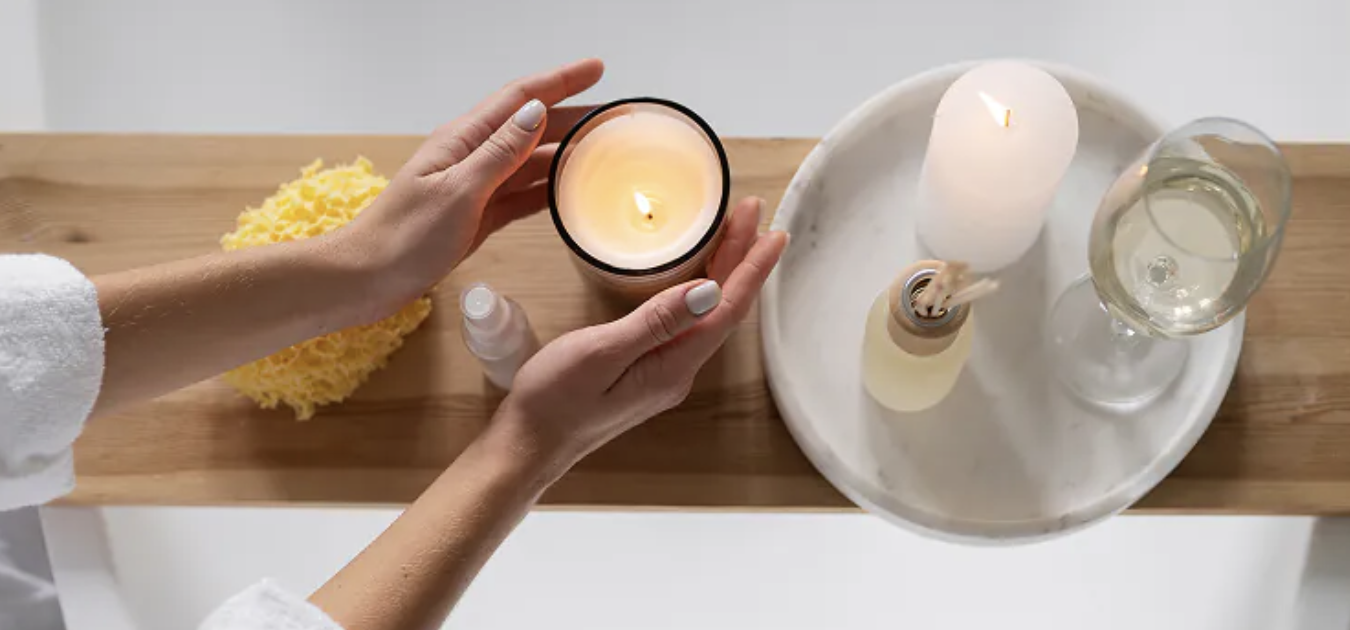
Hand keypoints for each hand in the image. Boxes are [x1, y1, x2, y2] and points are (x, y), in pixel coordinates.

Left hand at [344, 58, 604, 308]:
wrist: (367, 280)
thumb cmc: (403, 237)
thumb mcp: (457, 192)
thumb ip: (499, 154)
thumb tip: (535, 113)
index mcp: (463, 141)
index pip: (520, 99)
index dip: (560, 81)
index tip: (596, 70)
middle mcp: (471, 158)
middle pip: (531, 128)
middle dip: (573, 116)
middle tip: (614, 117)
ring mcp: (475, 188)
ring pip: (530, 162)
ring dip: (566, 155)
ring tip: (605, 152)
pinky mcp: (477, 217)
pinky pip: (521, 195)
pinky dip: (548, 191)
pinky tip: (572, 192)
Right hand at [492, 197, 788, 474]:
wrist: (527, 445)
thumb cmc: (554, 402)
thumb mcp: (601, 353)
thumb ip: (656, 322)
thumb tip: (708, 291)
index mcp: (673, 367)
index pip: (727, 310)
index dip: (752, 268)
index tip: (773, 233)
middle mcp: (677, 372)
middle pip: (722, 308)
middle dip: (741, 258)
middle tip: (754, 213)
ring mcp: (663, 372)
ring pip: (706, 314)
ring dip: (724, 271)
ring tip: (736, 232)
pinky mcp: (646, 369)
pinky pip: (686, 323)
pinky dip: (699, 289)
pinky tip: (698, 275)